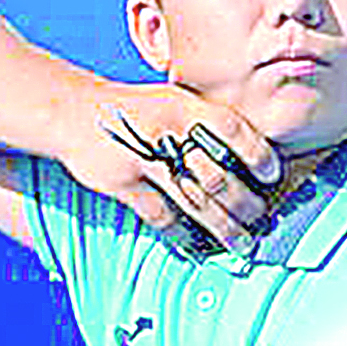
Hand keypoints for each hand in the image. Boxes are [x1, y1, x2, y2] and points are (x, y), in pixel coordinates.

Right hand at [66, 82, 282, 249]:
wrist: (73, 111)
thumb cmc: (138, 111)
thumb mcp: (173, 100)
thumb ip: (207, 122)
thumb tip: (254, 157)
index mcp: (184, 106)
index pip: (233, 130)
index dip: (258, 155)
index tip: (272, 176)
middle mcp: (166, 131)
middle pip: (217, 176)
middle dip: (245, 204)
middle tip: (261, 217)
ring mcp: (142, 158)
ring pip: (194, 202)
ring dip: (223, 227)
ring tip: (242, 242)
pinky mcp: (120, 183)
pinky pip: (160, 216)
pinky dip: (181, 234)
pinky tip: (196, 244)